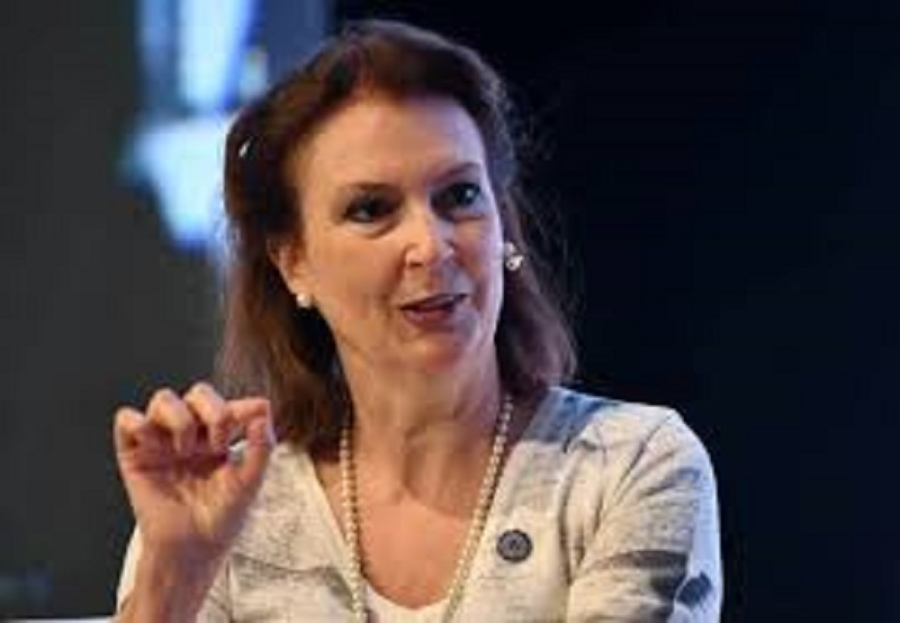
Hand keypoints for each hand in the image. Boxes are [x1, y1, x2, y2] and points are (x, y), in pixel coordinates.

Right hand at [114, 382, 274, 564]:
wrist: (192, 549)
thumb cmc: (222, 518)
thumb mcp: (249, 481)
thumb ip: (261, 446)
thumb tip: (263, 406)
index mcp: (220, 436)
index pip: (229, 404)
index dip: (241, 406)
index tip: (254, 416)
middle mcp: (192, 434)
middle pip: (199, 392)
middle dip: (213, 410)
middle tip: (218, 443)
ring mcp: (162, 441)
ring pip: (163, 398)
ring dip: (180, 417)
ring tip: (186, 450)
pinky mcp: (134, 454)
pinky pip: (126, 419)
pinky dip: (139, 423)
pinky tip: (156, 445)